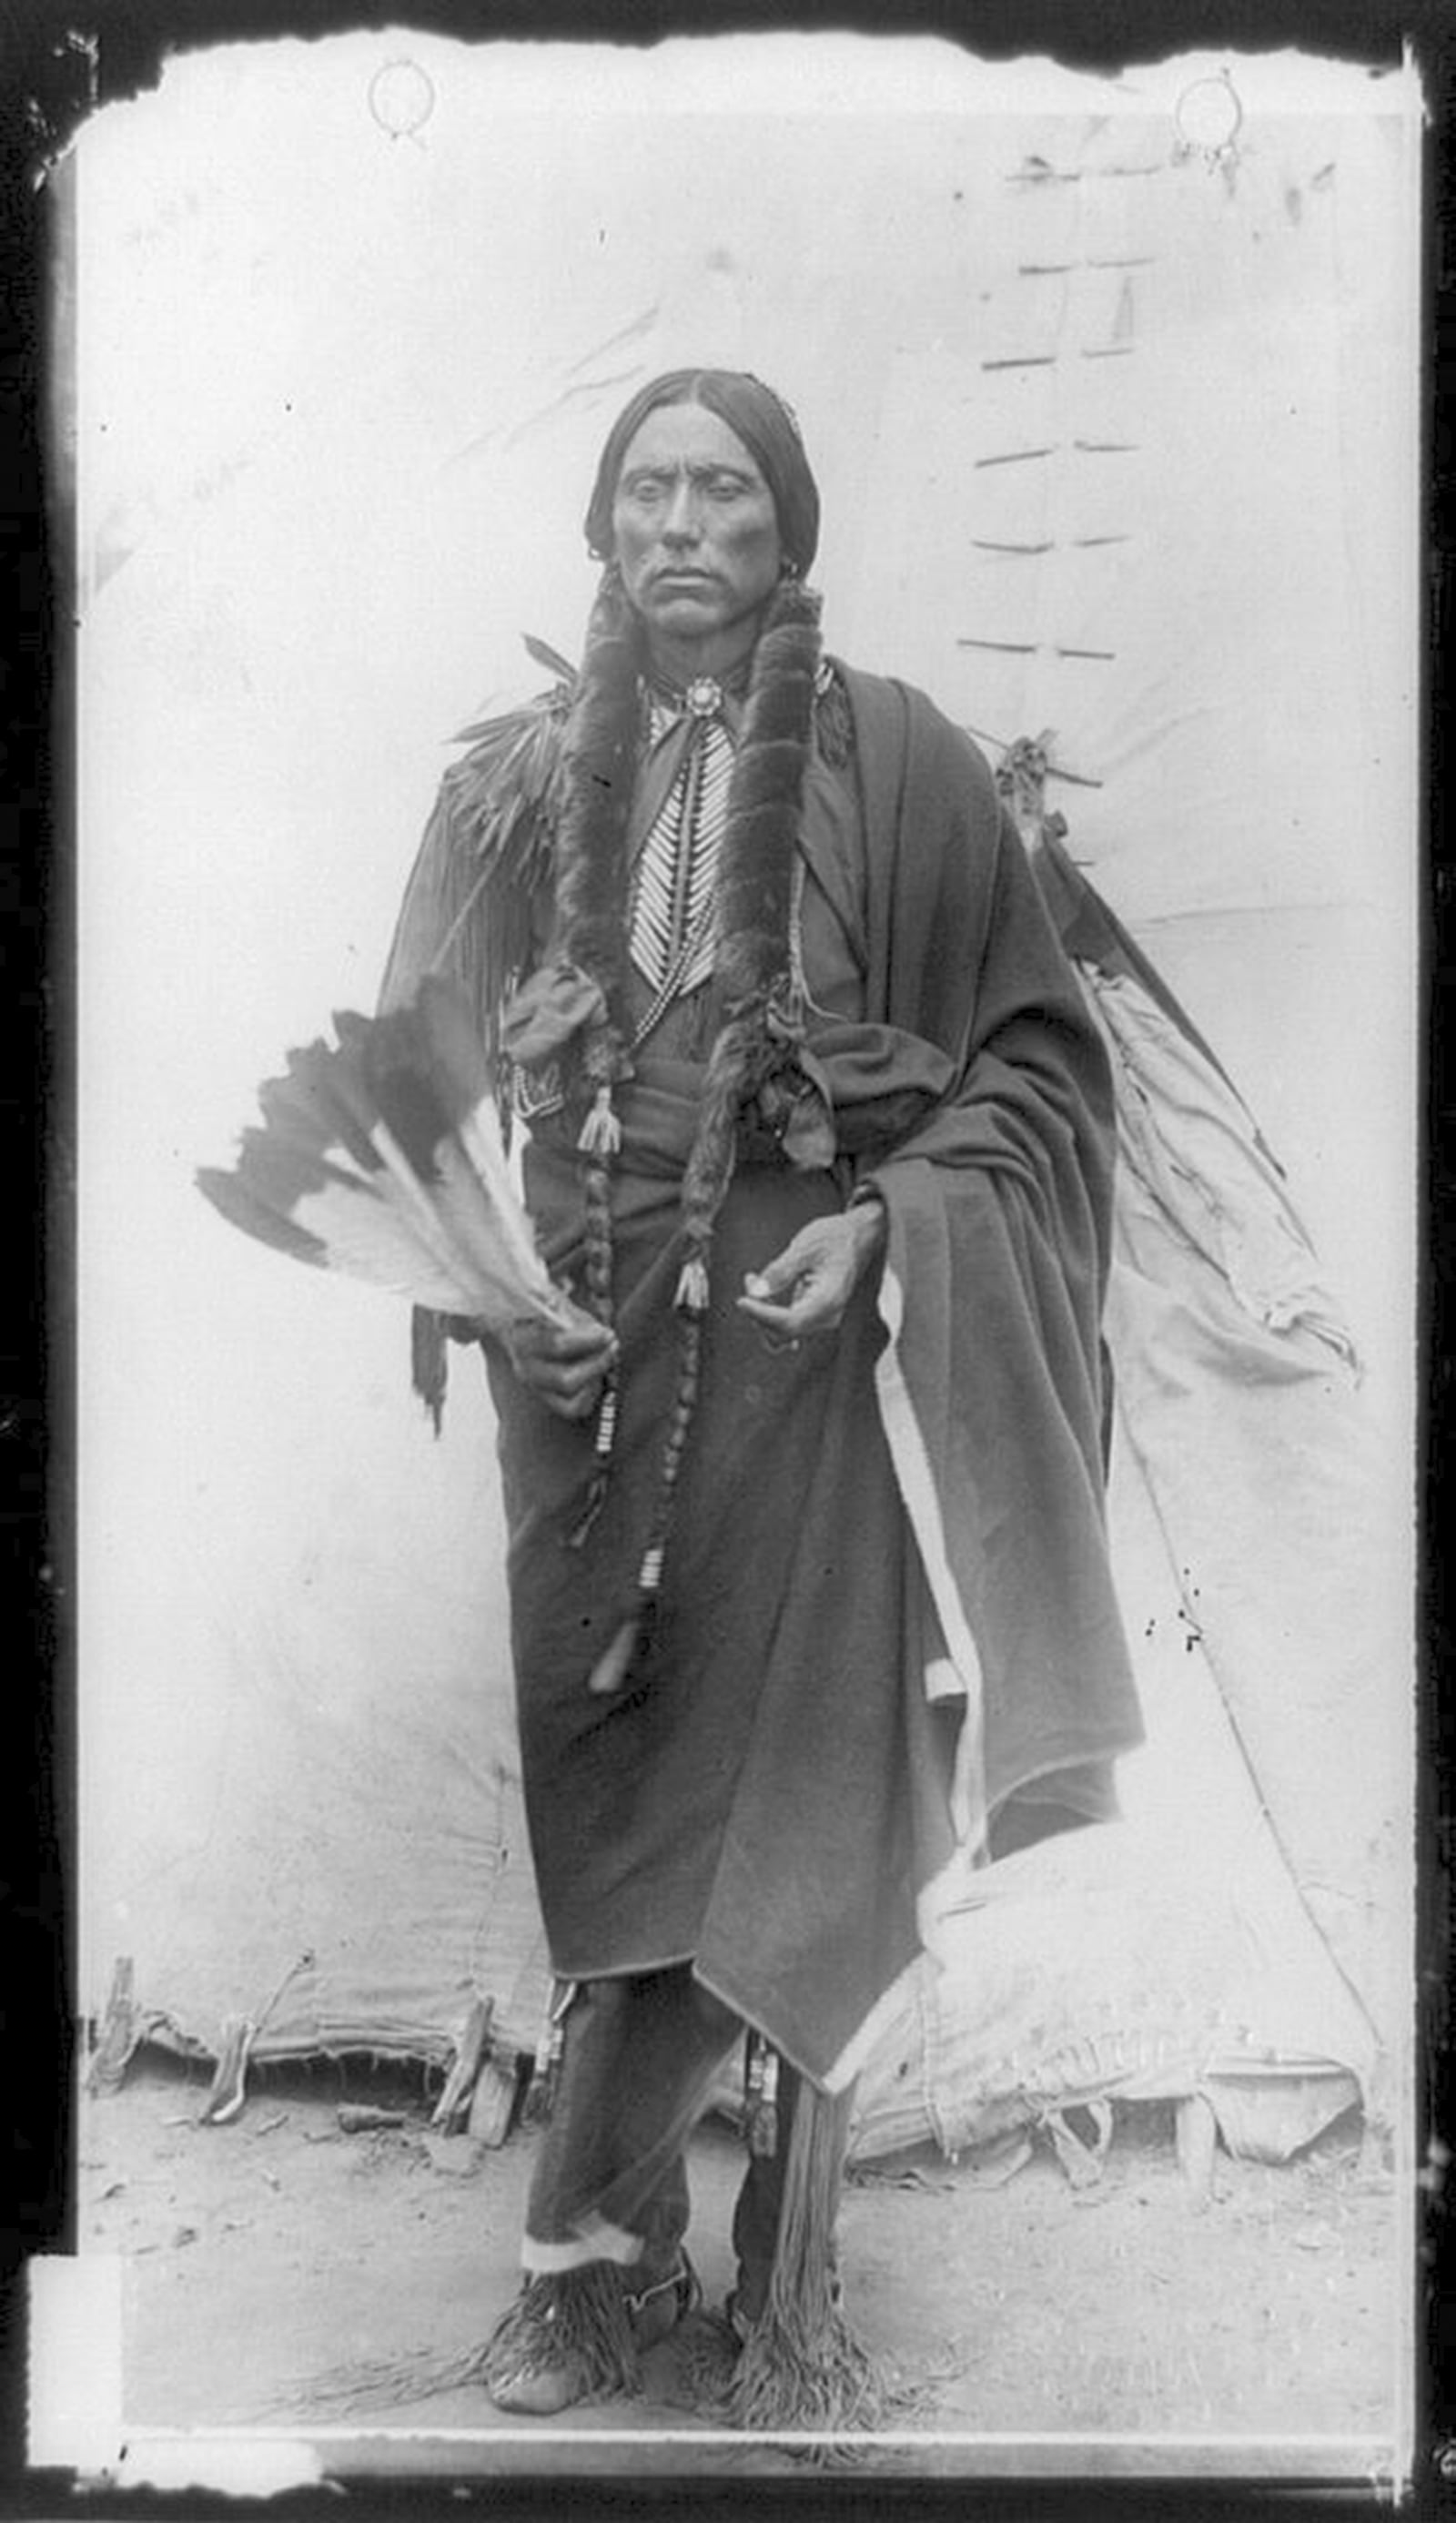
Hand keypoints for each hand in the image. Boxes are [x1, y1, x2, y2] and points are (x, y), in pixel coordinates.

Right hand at [504, 1304, 617, 1420]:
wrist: (523, 1327)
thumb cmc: (545, 1311)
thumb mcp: (551, 1300)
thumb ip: (561, 1303)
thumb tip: (573, 1299)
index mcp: (524, 1339)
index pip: (556, 1347)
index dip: (587, 1342)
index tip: (607, 1333)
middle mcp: (526, 1368)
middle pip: (566, 1380)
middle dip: (598, 1362)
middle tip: (613, 1344)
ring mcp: (537, 1387)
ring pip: (572, 1397)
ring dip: (597, 1376)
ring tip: (609, 1356)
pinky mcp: (549, 1400)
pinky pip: (575, 1409)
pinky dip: (592, 1395)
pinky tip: (598, 1375)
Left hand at [736, 1202, 886, 1342]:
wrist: (857, 1236)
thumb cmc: (835, 1238)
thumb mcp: (805, 1247)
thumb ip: (780, 1271)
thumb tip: (757, 1292)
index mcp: (829, 1300)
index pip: (790, 1322)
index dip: (762, 1315)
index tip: (742, 1300)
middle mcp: (828, 1315)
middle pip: (785, 1332)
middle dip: (760, 1313)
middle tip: (750, 1280)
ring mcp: (822, 1318)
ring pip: (784, 1332)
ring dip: (763, 1313)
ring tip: (754, 1280)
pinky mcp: (814, 1314)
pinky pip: (788, 1324)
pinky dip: (771, 1312)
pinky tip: (763, 1292)